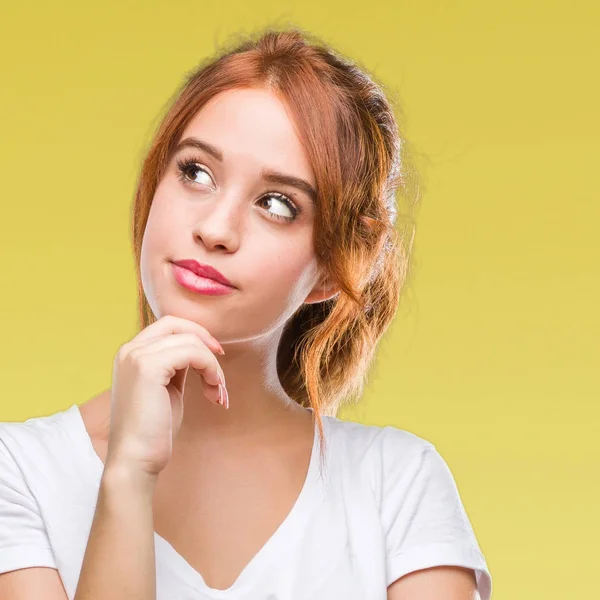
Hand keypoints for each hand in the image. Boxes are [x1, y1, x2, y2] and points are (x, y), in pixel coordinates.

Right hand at [104, 314, 226, 477]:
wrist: (135, 460)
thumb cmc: (153, 431)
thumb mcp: (167, 389)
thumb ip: (176, 366)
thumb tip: (199, 351)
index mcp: (131, 353)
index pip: (168, 325)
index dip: (195, 334)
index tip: (215, 355)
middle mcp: (130, 350)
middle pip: (176, 324)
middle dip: (205, 340)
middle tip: (219, 368)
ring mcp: (136, 356)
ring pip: (190, 340)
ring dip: (212, 364)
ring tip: (217, 390)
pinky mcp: (148, 367)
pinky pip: (192, 353)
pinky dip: (209, 368)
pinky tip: (212, 390)